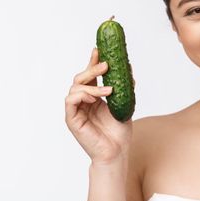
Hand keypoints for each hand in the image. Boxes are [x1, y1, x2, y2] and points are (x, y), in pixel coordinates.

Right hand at [65, 48, 132, 164]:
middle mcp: (83, 101)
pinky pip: (70, 100)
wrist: (117, 151)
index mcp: (93, 96)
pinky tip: (95, 97)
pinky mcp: (72, 119)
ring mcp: (76, 109)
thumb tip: (128, 67)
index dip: (92, 61)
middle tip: (107, 65)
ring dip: (92, 84)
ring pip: (76, 87)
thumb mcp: (124, 102)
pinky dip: (82, 94)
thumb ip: (124, 86)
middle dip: (92, 67)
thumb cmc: (119, 131)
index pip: (90, 75)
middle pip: (80, 78)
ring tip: (109, 90)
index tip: (99, 49)